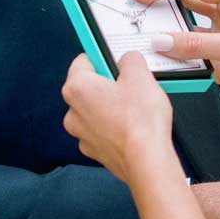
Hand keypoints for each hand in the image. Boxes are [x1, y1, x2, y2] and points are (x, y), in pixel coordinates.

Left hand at [61, 52, 174, 185]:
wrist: (146, 161)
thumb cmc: (139, 123)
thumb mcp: (140, 75)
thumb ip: (130, 59)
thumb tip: (128, 60)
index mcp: (77, 87)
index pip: (84, 60)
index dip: (103, 56)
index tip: (114, 57)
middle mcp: (73, 112)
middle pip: (89, 87)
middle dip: (109, 83)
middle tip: (132, 84)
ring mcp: (82, 134)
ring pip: (96, 110)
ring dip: (112, 106)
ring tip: (136, 108)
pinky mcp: (96, 150)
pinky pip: (104, 130)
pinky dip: (115, 126)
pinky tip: (134, 126)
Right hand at [134, 0, 219, 119]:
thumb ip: (197, 45)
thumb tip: (163, 40)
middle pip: (185, 2)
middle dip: (159, 1)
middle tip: (133, 1)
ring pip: (185, 31)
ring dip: (166, 33)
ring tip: (142, 32)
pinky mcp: (219, 63)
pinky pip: (190, 56)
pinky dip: (175, 58)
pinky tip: (163, 59)